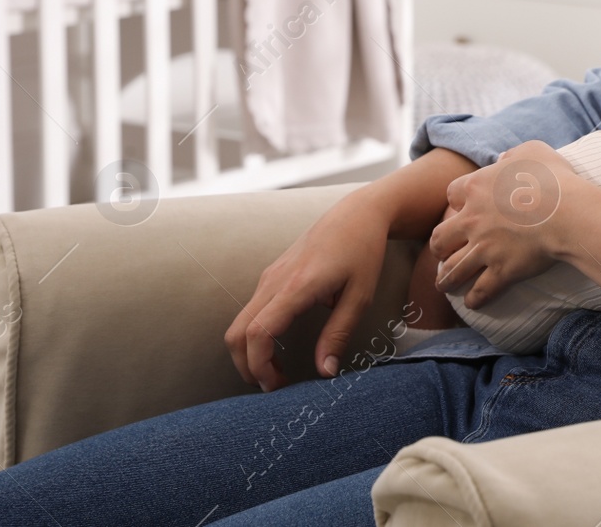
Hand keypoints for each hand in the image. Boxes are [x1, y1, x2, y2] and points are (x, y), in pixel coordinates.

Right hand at [224, 195, 390, 390]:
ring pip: (239, 322)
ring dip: (249, 352)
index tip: (278, 386)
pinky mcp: (271, 275)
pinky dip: (253, 335)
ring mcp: (269, 276)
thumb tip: (324, 372)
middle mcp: (274, 281)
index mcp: (296, 286)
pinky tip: (277, 347)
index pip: (258, 333)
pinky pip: (250, 311)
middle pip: (237, 333)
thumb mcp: (360, 296)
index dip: (259, 366)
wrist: (358, 213)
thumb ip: (338, 334)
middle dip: (247, 366)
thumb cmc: (363, 252)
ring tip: (277, 372)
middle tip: (274, 386)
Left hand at [431, 141, 578, 307]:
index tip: (462, 208)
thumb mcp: (532, 151)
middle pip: (441, 237)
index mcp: (476, 188)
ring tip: (444, 286)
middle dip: (439, 247)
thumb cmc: (553, 179)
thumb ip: (513, 154)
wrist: (568, 212)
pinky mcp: (501, 271)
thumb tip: (504, 159)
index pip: (452, 194)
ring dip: (446, 279)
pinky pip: (480, 290)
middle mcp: (473, 220)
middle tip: (441, 252)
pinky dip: (474, 299)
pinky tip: (472, 303)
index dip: (456, 201)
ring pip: (453, 269)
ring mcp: (484, 248)